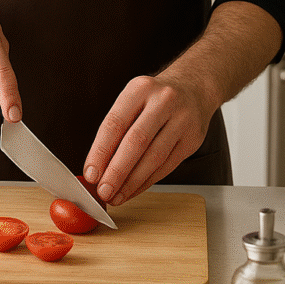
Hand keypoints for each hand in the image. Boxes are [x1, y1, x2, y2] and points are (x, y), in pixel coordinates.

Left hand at [81, 74, 213, 205]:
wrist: (193, 87)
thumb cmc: (154, 99)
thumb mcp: (132, 101)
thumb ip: (115, 130)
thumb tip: (96, 168)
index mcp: (140, 89)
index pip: (115, 123)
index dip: (100, 152)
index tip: (91, 174)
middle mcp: (163, 101)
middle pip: (136, 142)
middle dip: (117, 171)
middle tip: (103, 190)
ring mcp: (182, 119)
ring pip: (154, 157)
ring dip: (132, 182)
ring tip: (117, 196)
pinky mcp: (193, 139)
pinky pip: (167, 166)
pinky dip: (147, 181)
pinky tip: (134, 189)